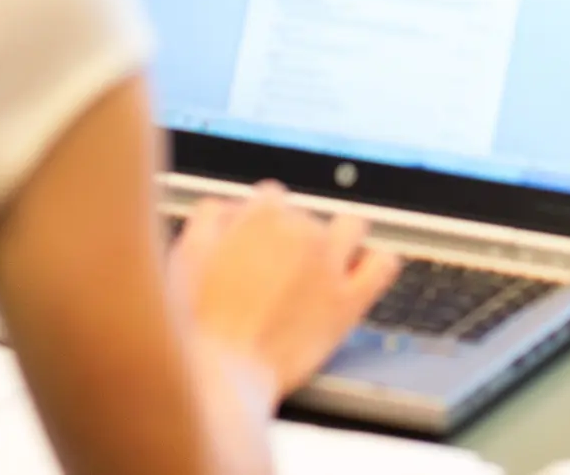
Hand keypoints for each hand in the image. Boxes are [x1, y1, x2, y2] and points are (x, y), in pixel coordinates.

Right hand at [169, 183, 399, 403]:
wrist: (220, 374)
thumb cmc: (197, 321)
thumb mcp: (186, 254)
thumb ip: (210, 217)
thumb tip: (229, 207)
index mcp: (263, 215)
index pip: (272, 196)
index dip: (260, 221)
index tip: (254, 244)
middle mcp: (302, 231)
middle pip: (307, 217)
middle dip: (291, 239)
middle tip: (271, 275)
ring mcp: (331, 265)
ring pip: (352, 227)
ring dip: (340, 239)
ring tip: (321, 267)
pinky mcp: (349, 301)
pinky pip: (383, 264)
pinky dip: (376, 263)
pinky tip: (360, 273)